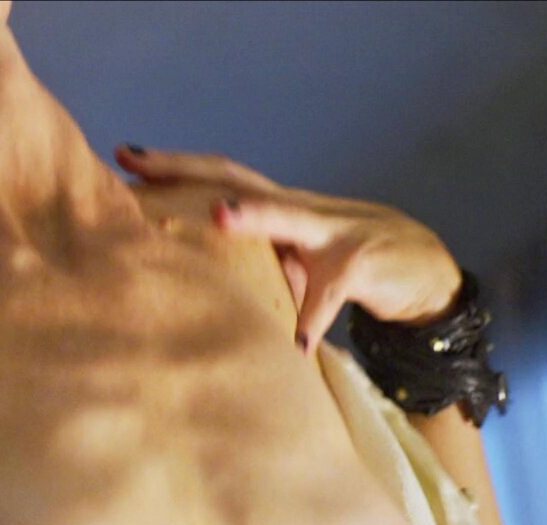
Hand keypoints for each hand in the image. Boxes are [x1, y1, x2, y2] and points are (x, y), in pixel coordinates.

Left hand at [116, 145, 461, 347]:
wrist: (424, 270)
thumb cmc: (347, 263)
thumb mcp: (294, 262)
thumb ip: (253, 262)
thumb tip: (191, 281)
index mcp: (278, 208)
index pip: (217, 176)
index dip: (172, 166)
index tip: (122, 156)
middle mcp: (299, 209)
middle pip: (237, 177)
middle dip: (184, 167)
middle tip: (135, 160)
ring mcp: (333, 230)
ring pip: (290, 217)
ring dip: (255, 216)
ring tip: (218, 217)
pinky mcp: (363, 263)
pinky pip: (333, 293)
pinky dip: (314, 318)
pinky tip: (297, 347)